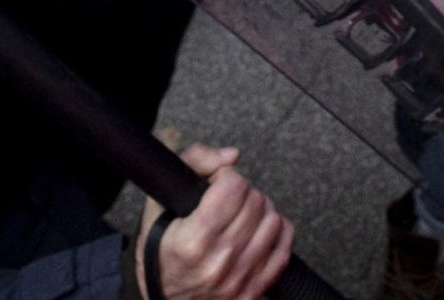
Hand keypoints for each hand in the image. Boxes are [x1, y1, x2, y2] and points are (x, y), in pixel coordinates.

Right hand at [135, 143, 293, 299]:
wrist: (161, 293)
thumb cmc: (160, 245)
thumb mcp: (160, 200)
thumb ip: (194, 162)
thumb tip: (232, 156)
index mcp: (193, 240)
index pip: (234, 186)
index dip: (226, 177)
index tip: (217, 184)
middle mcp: (218, 263)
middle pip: (255, 202)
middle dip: (244, 191)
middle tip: (229, 199)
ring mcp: (237, 280)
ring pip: (273, 222)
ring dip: (261, 211)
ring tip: (243, 214)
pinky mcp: (252, 292)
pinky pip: (283, 251)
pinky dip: (277, 233)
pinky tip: (261, 229)